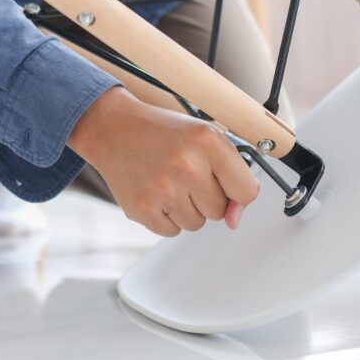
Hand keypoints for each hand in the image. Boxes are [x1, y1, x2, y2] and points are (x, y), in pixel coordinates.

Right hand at [68, 87, 259, 236]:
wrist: (113, 129)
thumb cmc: (161, 132)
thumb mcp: (204, 138)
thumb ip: (231, 176)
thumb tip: (235, 220)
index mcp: (208, 141)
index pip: (247, 191)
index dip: (236, 192)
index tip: (223, 183)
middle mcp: (186, 164)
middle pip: (219, 212)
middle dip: (205, 197)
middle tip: (184, 174)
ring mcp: (162, 189)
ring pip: (196, 224)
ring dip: (185, 208)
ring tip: (168, 181)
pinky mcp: (142, 208)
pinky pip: (172, 231)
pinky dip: (165, 216)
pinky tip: (154, 191)